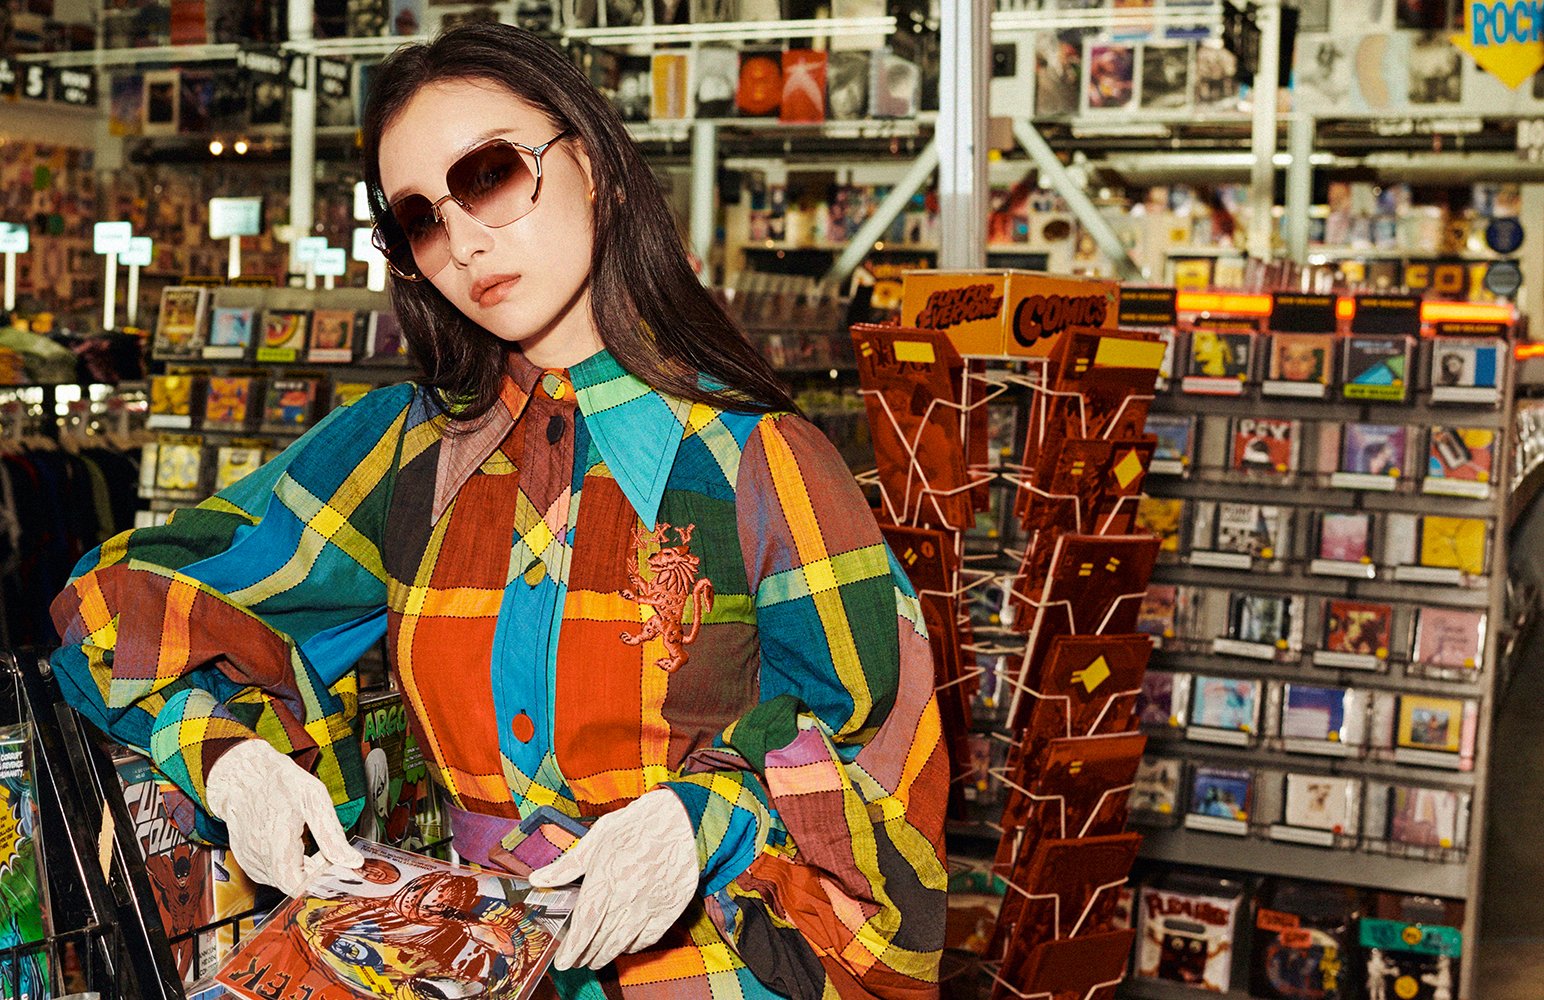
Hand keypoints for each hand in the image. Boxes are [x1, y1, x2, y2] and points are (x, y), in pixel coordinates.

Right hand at [205, 739, 363, 894]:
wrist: (243, 774)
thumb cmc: (278, 782)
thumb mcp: (315, 800)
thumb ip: (332, 836)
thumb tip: (352, 862)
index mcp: (278, 846)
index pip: (298, 887)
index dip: (319, 880)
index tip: (330, 863)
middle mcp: (259, 858)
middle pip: (292, 885)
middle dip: (312, 873)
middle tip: (323, 851)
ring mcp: (249, 860)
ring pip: (280, 880)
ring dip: (298, 869)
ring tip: (304, 841)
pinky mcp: (244, 858)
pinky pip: (268, 872)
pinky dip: (283, 864)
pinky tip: (290, 845)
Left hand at [527, 789, 697, 969]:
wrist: (683, 820)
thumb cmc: (638, 824)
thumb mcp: (599, 836)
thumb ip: (568, 864)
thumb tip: (538, 879)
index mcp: (605, 878)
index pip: (585, 924)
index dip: (572, 948)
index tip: (563, 962)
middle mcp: (627, 897)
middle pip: (601, 939)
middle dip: (585, 956)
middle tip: (575, 962)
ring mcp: (650, 906)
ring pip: (623, 943)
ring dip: (606, 955)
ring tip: (594, 960)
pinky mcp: (669, 909)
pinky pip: (648, 938)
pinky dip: (634, 947)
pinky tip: (625, 947)